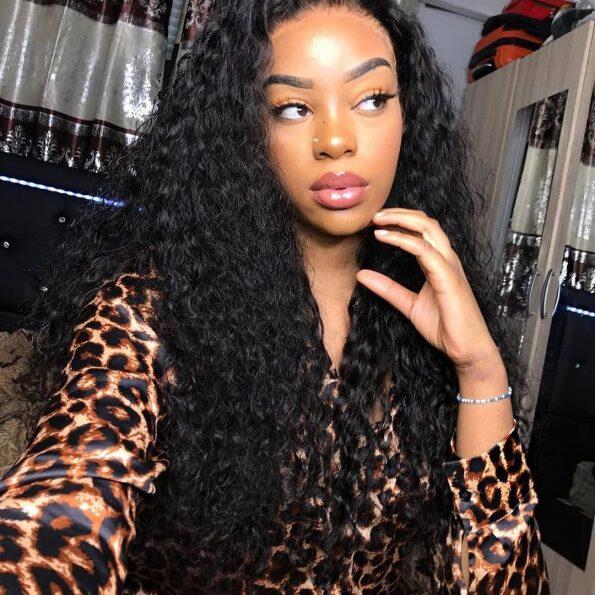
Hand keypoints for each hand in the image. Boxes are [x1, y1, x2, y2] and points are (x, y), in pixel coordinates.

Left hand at [356, 208, 501, 374]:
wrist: (465, 349)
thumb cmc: (445, 327)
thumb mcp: (408, 305)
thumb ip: (388, 289)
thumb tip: (361, 275)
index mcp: (439, 263)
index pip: (422, 231)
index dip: (401, 221)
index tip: (377, 222)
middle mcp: (446, 259)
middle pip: (426, 222)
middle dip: (399, 213)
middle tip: (375, 214)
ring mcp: (449, 266)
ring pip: (427, 228)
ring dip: (400, 220)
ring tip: (377, 220)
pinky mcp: (447, 277)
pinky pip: (424, 251)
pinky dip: (403, 240)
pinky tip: (385, 237)